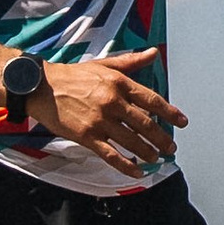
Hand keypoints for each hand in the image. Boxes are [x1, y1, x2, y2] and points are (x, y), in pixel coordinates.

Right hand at [33, 58, 185, 176]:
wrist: (41, 87)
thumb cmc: (73, 75)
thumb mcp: (104, 65)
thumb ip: (131, 62)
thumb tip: (153, 53)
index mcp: (119, 83)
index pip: (152, 100)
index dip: (170, 113)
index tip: (182, 122)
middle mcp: (113, 102)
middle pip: (146, 124)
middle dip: (162, 138)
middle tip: (171, 147)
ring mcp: (100, 121)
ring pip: (132, 141)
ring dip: (148, 152)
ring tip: (156, 158)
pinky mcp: (87, 136)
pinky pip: (111, 154)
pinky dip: (126, 165)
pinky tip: (136, 171)